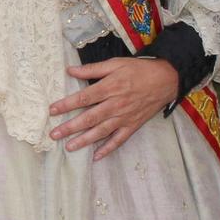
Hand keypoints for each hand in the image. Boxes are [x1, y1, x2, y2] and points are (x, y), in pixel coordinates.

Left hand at [48, 56, 176, 158]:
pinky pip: (119, 140)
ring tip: (69, 147)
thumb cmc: (139, 69)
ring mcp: (125, 117)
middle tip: (54, 135)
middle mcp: (116, 104)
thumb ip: (92, 69)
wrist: (167, 79)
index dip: (67, 105)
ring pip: (101, 131)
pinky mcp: (133, 125)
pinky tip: (96, 156)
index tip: (52, 111)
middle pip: (89, 118)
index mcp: (110, 87)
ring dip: (84, 140)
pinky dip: (108, 149)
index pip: (84, 98)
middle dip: (70, 127)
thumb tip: (70, 70)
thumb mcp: (115, 63)